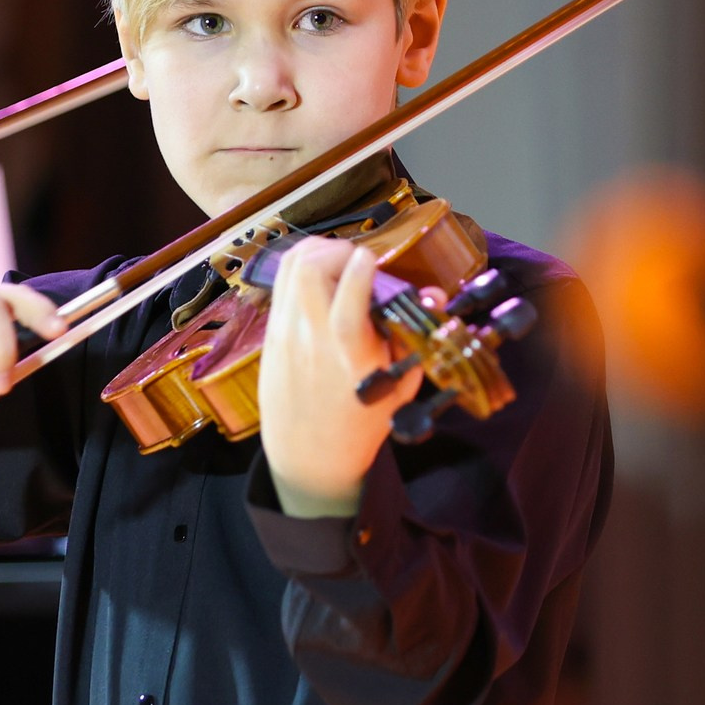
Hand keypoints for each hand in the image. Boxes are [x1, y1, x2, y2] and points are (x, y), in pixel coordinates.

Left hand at [256, 239, 421, 517]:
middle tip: (358, 261)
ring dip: (317, 252)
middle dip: (337, 251)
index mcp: (350, 357)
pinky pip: (281, 282)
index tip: (372, 257)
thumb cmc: (363, 418)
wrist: (309, 453)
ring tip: (340, 262)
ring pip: (289, 268)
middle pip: (309, 271)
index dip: (358, 271)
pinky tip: (322, 276)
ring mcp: (285, 333)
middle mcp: (311, 339)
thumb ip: (415, 335)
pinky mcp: (270, 331)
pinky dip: (301, 266)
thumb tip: (434, 293)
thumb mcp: (401, 384)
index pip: (346, 305)